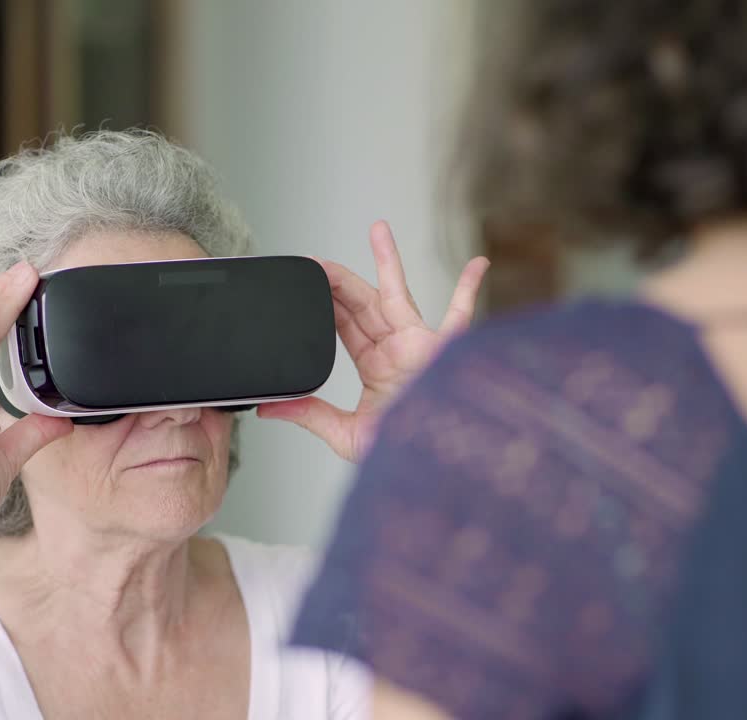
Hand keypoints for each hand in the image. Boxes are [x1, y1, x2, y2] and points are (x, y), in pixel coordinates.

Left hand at [258, 220, 488, 461]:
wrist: (433, 469)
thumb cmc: (401, 457)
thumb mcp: (347, 435)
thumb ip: (311, 415)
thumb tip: (269, 408)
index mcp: (378, 369)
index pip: (344, 327)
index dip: (324, 304)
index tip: (304, 284)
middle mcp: (399, 352)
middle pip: (363, 304)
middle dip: (339, 281)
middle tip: (316, 260)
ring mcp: (423, 347)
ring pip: (400, 295)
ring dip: (389, 261)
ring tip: (377, 228)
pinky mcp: (446, 352)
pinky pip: (462, 315)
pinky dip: (470, 289)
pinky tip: (477, 263)